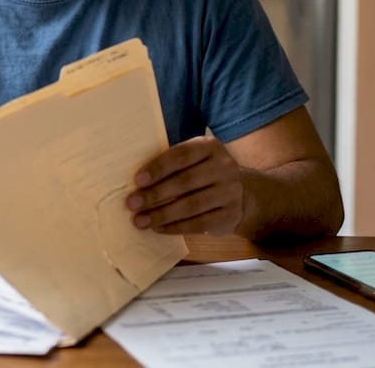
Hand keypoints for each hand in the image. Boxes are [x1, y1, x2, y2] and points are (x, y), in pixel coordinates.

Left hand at [125, 135, 243, 234]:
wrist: (242, 194)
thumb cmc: (204, 174)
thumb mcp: (194, 160)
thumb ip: (171, 165)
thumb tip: (137, 183)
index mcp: (210, 147)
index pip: (181, 155)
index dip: (158, 168)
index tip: (137, 181)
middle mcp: (224, 167)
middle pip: (185, 182)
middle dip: (155, 194)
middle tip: (132, 204)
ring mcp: (230, 192)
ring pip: (191, 205)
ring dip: (162, 214)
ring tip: (140, 220)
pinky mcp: (230, 215)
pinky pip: (199, 223)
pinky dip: (176, 227)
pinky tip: (158, 228)